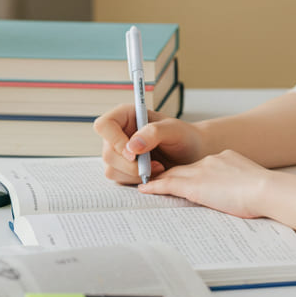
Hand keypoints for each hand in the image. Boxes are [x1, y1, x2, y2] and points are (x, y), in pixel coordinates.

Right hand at [92, 102, 206, 185]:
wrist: (191, 153)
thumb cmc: (183, 136)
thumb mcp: (174, 129)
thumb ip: (154, 133)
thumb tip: (131, 146)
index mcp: (126, 116)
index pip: (104, 125)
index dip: (114, 140)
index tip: (134, 153)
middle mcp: (118, 134)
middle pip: (107, 153)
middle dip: (131, 165)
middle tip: (155, 165)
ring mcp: (118, 153)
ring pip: (111, 169)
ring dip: (135, 174)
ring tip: (158, 168)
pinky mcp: (122, 169)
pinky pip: (120, 180)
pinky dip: (136, 181)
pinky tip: (153, 173)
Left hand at [138, 150, 271, 218]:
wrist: (265, 189)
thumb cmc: (265, 192)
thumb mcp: (251, 182)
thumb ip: (240, 184)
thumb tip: (240, 196)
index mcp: (226, 158)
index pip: (202, 166)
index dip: (189, 171)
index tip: (183, 175)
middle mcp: (211, 160)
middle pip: (184, 168)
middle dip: (169, 172)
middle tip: (153, 175)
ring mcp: (201, 171)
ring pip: (174, 174)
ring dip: (158, 178)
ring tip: (145, 182)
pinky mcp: (194, 185)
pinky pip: (168, 184)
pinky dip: (155, 186)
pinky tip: (144, 188)